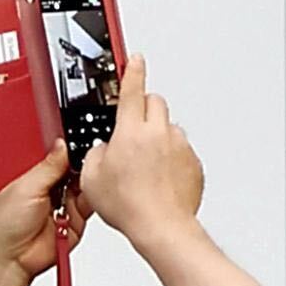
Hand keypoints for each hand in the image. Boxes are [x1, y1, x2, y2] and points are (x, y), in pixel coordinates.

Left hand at [0, 144, 80, 285]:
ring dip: (88, 176)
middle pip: (72, 163)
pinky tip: (92, 188)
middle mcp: (48, 183)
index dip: (64, 143)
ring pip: (85, 179)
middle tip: (85, 151)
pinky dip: (94, 194)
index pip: (52, 150)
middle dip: (79, 158)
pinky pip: (92, 200)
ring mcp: (63, 199)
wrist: (12, 260)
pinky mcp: (77, 215)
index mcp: (31, 171)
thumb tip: (64, 144)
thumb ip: (48, 166)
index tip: (76, 132)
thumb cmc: (3, 226)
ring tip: (87, 171)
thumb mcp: (24, 187)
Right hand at [77, 55, 205, 249]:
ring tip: (145, 163)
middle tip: (132, 128)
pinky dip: (172, 156)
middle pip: (155, 102)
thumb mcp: (92, 177)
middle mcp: (159, 133)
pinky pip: (181, 149)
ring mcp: (180, 147)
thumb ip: (96, 154)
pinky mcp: (194, 162)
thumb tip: (103, 149)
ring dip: (158, 135)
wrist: (161, 227)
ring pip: (169, 127)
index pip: (133, 89)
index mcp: (131, 131)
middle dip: (143, 109)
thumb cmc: (130, 206)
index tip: (135, 59)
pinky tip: (159, 177)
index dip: (132, 70)